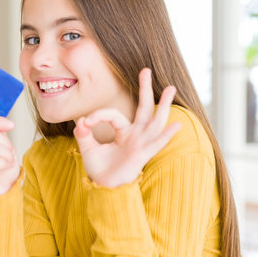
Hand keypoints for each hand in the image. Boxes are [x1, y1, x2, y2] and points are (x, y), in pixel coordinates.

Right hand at [0, 116, 20, 195]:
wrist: (5, 187)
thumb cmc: (3, 165)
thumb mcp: (3, 143)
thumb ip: (0, 132)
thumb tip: (7, 123)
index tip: (11, 125)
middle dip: (5, 141)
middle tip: (10, 152)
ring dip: (6, 153)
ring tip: (8, 160)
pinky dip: (4, 162)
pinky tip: (6, 166)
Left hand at [73, 68, 180, 187]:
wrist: (102, 187)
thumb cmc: (99, 168)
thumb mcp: (88, 148)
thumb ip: (84, 134)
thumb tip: (81, 122)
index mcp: (123, 132)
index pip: (113, 115)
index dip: (98, 116)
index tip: (85, 122)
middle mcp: (135, 135)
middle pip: (143, 108)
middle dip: (145, 89)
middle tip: (146, 69)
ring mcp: (140, 144)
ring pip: (155, 121)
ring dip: (163, 105)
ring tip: (170, 88)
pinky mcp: (142, 155)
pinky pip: (156, 144)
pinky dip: (166, 135)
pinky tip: (176, 125)